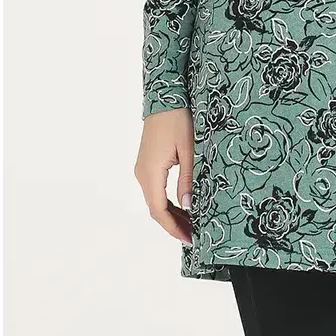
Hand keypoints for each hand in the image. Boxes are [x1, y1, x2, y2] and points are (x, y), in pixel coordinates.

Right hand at [134, 107, 194, 244]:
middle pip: (156, 208)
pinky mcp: (147, 163)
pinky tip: (182, 205)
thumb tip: (189, 207)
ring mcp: (142, 169)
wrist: (164, 96)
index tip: (190, 239)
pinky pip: (155, 189)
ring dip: (171, 213)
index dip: (174, 228)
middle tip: (193, 235)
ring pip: (155, 200)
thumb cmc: (178, 119)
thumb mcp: (189, 149)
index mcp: (150, 173)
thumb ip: (188, 179)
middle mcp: (142, 174)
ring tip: (191, 223)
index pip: (159, 211)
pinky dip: (167, 201)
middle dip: (173, 224)